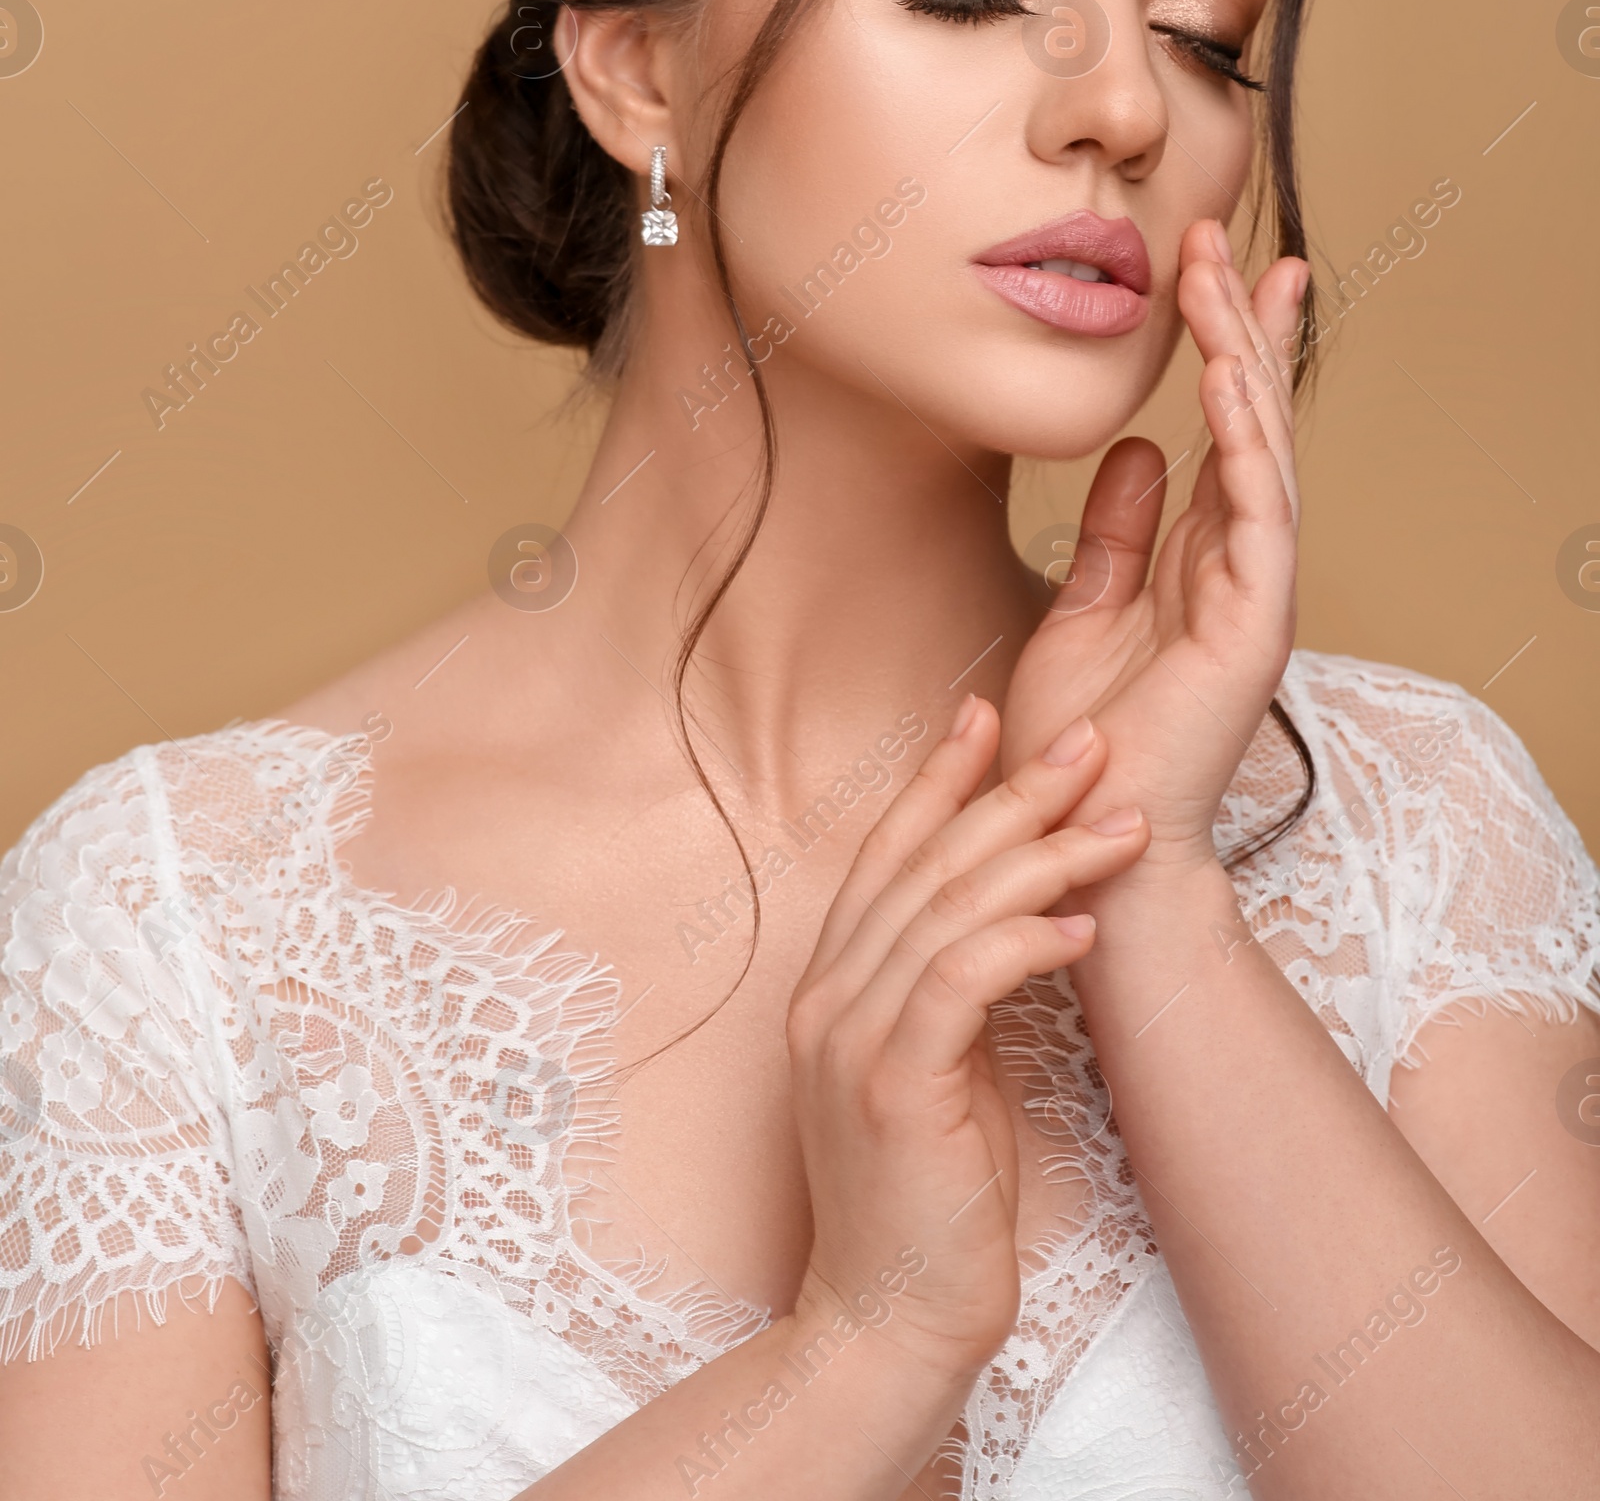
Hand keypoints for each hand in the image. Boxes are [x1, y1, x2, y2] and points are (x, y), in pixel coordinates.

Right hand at [785, 697, 1149, 1380]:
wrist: (890, 1320)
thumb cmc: (932, 1199)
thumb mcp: (942, 1068)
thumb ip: (951, 988)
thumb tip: (1011, 915)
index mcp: (832, 986)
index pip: (886, 853)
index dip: (938, 777)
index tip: (990, 711)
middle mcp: (827, 997)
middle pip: (926, 862)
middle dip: (1011, 790)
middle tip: (1088, 740)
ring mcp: (850, 1039)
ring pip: (950, 908)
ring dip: (1043, 854)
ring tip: (1121, 821)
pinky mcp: (894, 1086)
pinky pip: (962, 980)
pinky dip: (1024, 937)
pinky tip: (1084, 922)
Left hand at [1000, 219, 1305, 875]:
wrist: (1080, 838)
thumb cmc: (1077, 741)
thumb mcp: (1082, 610)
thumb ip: (1116, 532)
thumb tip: (1138, 449)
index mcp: (1199, 555)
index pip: (1221, 428)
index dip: (1221, 343)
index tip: (1208, 263)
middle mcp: (1237, 562)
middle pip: (1249, 419)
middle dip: (1237, 322)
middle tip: (1219, 235)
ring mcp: (1253, 591)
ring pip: (1260, 449)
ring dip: (1240, 357)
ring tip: (1220, 276)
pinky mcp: (1252, 625)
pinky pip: (1254, 513)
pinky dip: (1244, 441)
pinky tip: (1222, 377)